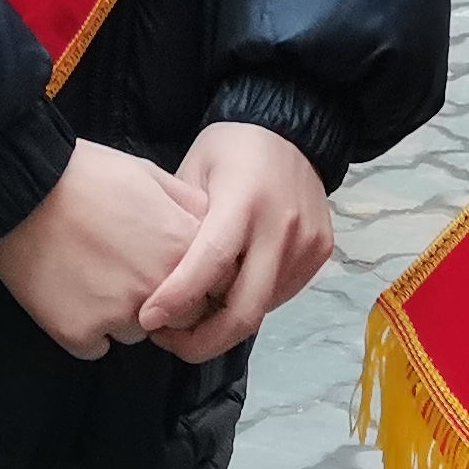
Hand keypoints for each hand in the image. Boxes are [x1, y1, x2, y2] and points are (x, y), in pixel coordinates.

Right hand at [0, 142, 209, 360]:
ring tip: (92, 278)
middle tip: (126, 275)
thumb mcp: (148, 173)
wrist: (22, 189)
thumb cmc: (86, 174)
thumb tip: (206, 224)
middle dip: (161, 304)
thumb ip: (186, 204)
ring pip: (134, 333)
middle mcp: (157, 288)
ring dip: (120, 315)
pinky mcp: (78, 333)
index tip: (167, 270)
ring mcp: (117, 315)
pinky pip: (94, 347)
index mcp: (181, 248)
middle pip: (177, 320)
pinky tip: (71, 296)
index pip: (209, 288)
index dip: (190, 281)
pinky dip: (85, 329)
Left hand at [137, 121, 337, 363]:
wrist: (292, 127)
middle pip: (245, 310)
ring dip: (225, 323)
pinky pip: (281, 294)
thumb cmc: (231, 147)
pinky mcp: (320, 252)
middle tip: (170, 342)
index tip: (148, 319)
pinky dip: (252, 302)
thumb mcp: (193, 171)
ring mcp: (307, 243)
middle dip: (203, 341)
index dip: (178, 299)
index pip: (210, 264)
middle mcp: (282, 227)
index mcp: (244, 201)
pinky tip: (229, 291)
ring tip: (193, 315)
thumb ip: (182, 224)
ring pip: (263, 309)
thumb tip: (160, 280)